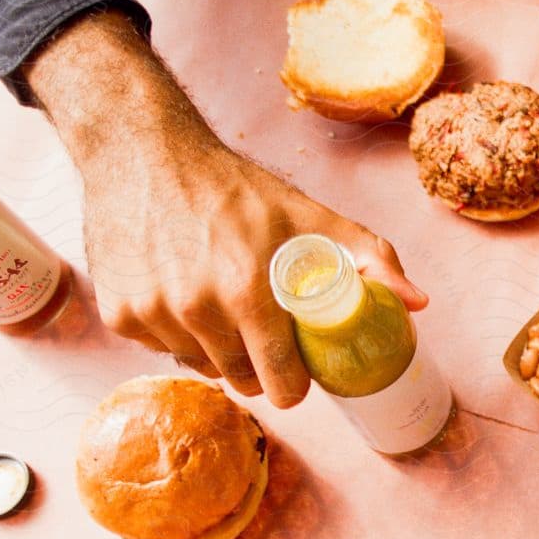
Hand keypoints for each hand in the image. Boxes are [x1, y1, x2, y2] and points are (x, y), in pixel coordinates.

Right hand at [81, 121, 424, 404]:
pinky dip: (176, 336)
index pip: (280, 384)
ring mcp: (151, 315)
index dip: (294, 385)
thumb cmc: (234, 187)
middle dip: (258, 368)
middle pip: (241, 381)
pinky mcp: (119, 315)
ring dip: (217, 352)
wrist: (143, 154)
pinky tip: (183, 295)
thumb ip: (370, 258)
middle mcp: (194, 310)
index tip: (297, 372)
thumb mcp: (309, 216)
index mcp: (247, 292)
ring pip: (201, 368)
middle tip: (263, 334)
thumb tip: (419, 302)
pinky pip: (161, 351)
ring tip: (224, 308)